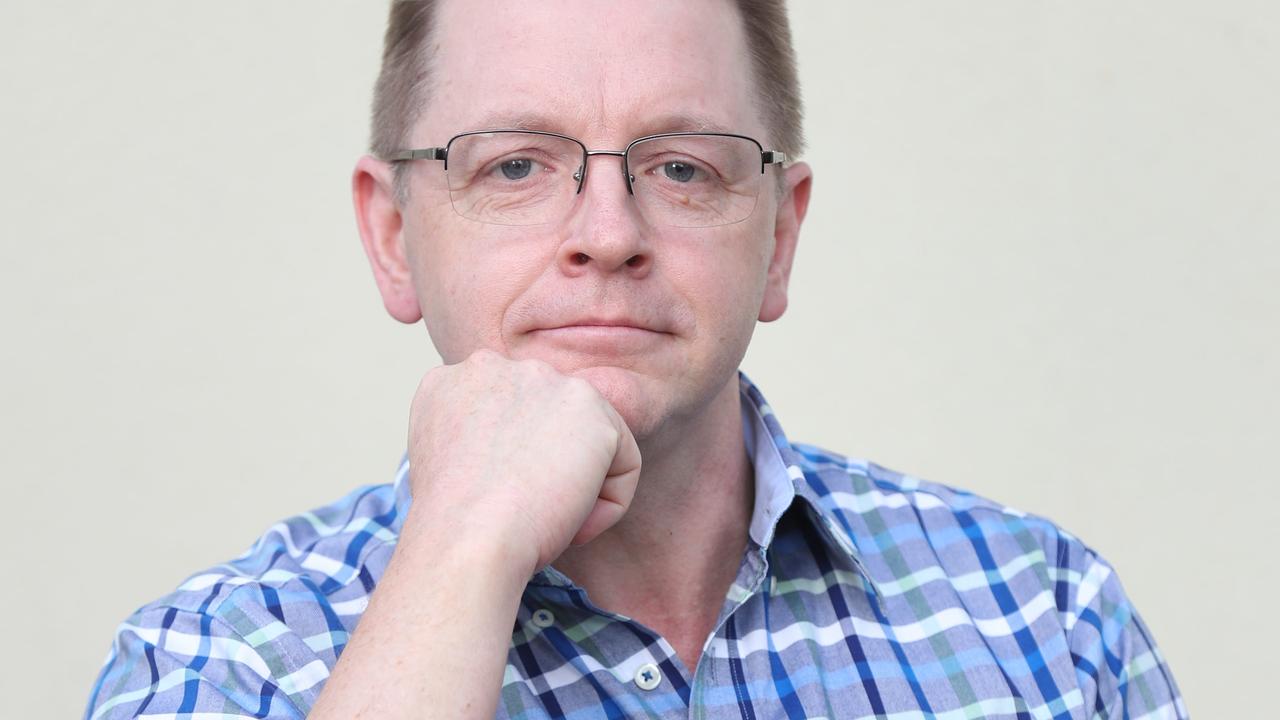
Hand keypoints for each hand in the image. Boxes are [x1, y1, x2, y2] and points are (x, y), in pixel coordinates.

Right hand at [405, 349, 641, 573]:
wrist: (468, 539)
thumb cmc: (452, 527)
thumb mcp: (439, 469)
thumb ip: (471, 441)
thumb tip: (510, 460)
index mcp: (450, 382)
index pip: (504, 417)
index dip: (510, 467)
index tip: (499, 505)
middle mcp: (495, 367)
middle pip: (547, 422)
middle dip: (547, 470)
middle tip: (528, 515)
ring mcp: (545, 381)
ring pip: (587, 441)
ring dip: (579, 488)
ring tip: (551, 523)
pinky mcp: (591, 408)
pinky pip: (623, 463)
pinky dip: (608, 506)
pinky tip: (575, 528)